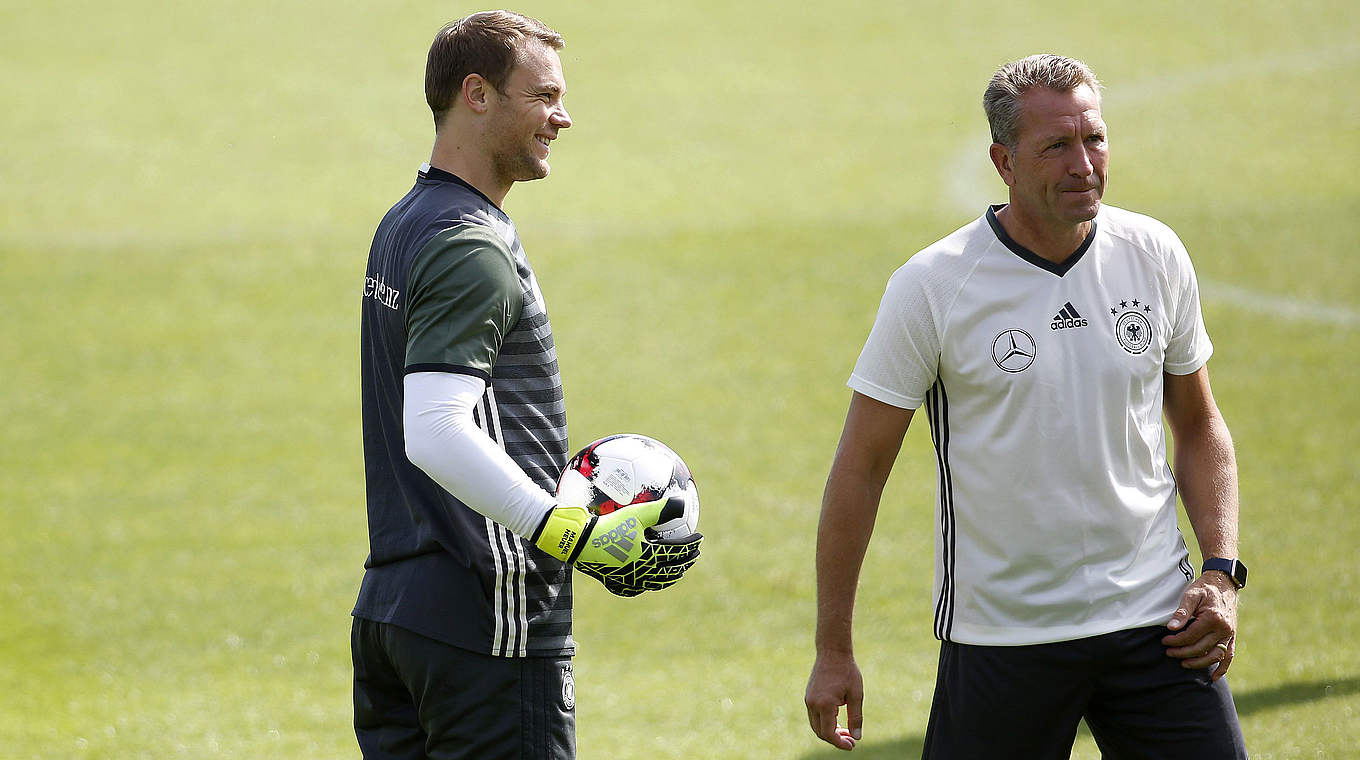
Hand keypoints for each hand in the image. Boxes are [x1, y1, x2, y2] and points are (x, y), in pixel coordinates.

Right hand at [533, 497, 700, 594]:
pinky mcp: (618, 583)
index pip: (679, 552)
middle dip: (686, 562)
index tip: (700, 538)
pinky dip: (651, 583)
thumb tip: (683, 500)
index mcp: (651, 556)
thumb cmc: (608, 526)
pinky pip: (639, 587)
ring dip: (671, 575)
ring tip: (678, 570)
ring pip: (658, 582)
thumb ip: (661, 508)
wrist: (579, 543)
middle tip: (694, 555)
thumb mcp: (636, 514)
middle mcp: (644, 572)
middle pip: (672, 569)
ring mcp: (631, 580)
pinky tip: (650, 580)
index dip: (691, 545)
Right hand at [805, 652, 863, 750]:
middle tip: (851, 741)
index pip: (829, 733)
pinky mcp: (809, 696)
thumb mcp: (856, 694)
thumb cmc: (847, 671)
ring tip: (846, 732)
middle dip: (835, 739)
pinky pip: (814, 716)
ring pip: (816, 725)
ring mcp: (808, 700)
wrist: (832, 651)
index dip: (840, 743)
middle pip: (821, 732)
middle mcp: (813, 703)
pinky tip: (838, 721)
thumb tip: (857, 737)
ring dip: (830, 732)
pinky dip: (825, 723)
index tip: (852, 746)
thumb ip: (856, 717)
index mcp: (825, 704)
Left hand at [1162, 571, 1238, 679]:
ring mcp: (1230, 634)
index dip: (1176, 641)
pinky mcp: (1232, 637)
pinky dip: (1222, 668)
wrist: (1224, 584)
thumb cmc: (1205, 588)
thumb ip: (1181, 612)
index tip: (1164, 642)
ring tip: (1184, 664)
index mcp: (1213, 618)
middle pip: (1201, 648)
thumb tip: (1171, 628)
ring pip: (1215, 656)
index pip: (1191, 636)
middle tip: (1169, 653)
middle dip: (1183, 652)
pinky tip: (1213, 677)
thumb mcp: (1191, 595)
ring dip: (1199, 663)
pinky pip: (1229, 656)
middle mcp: (1224, 629)